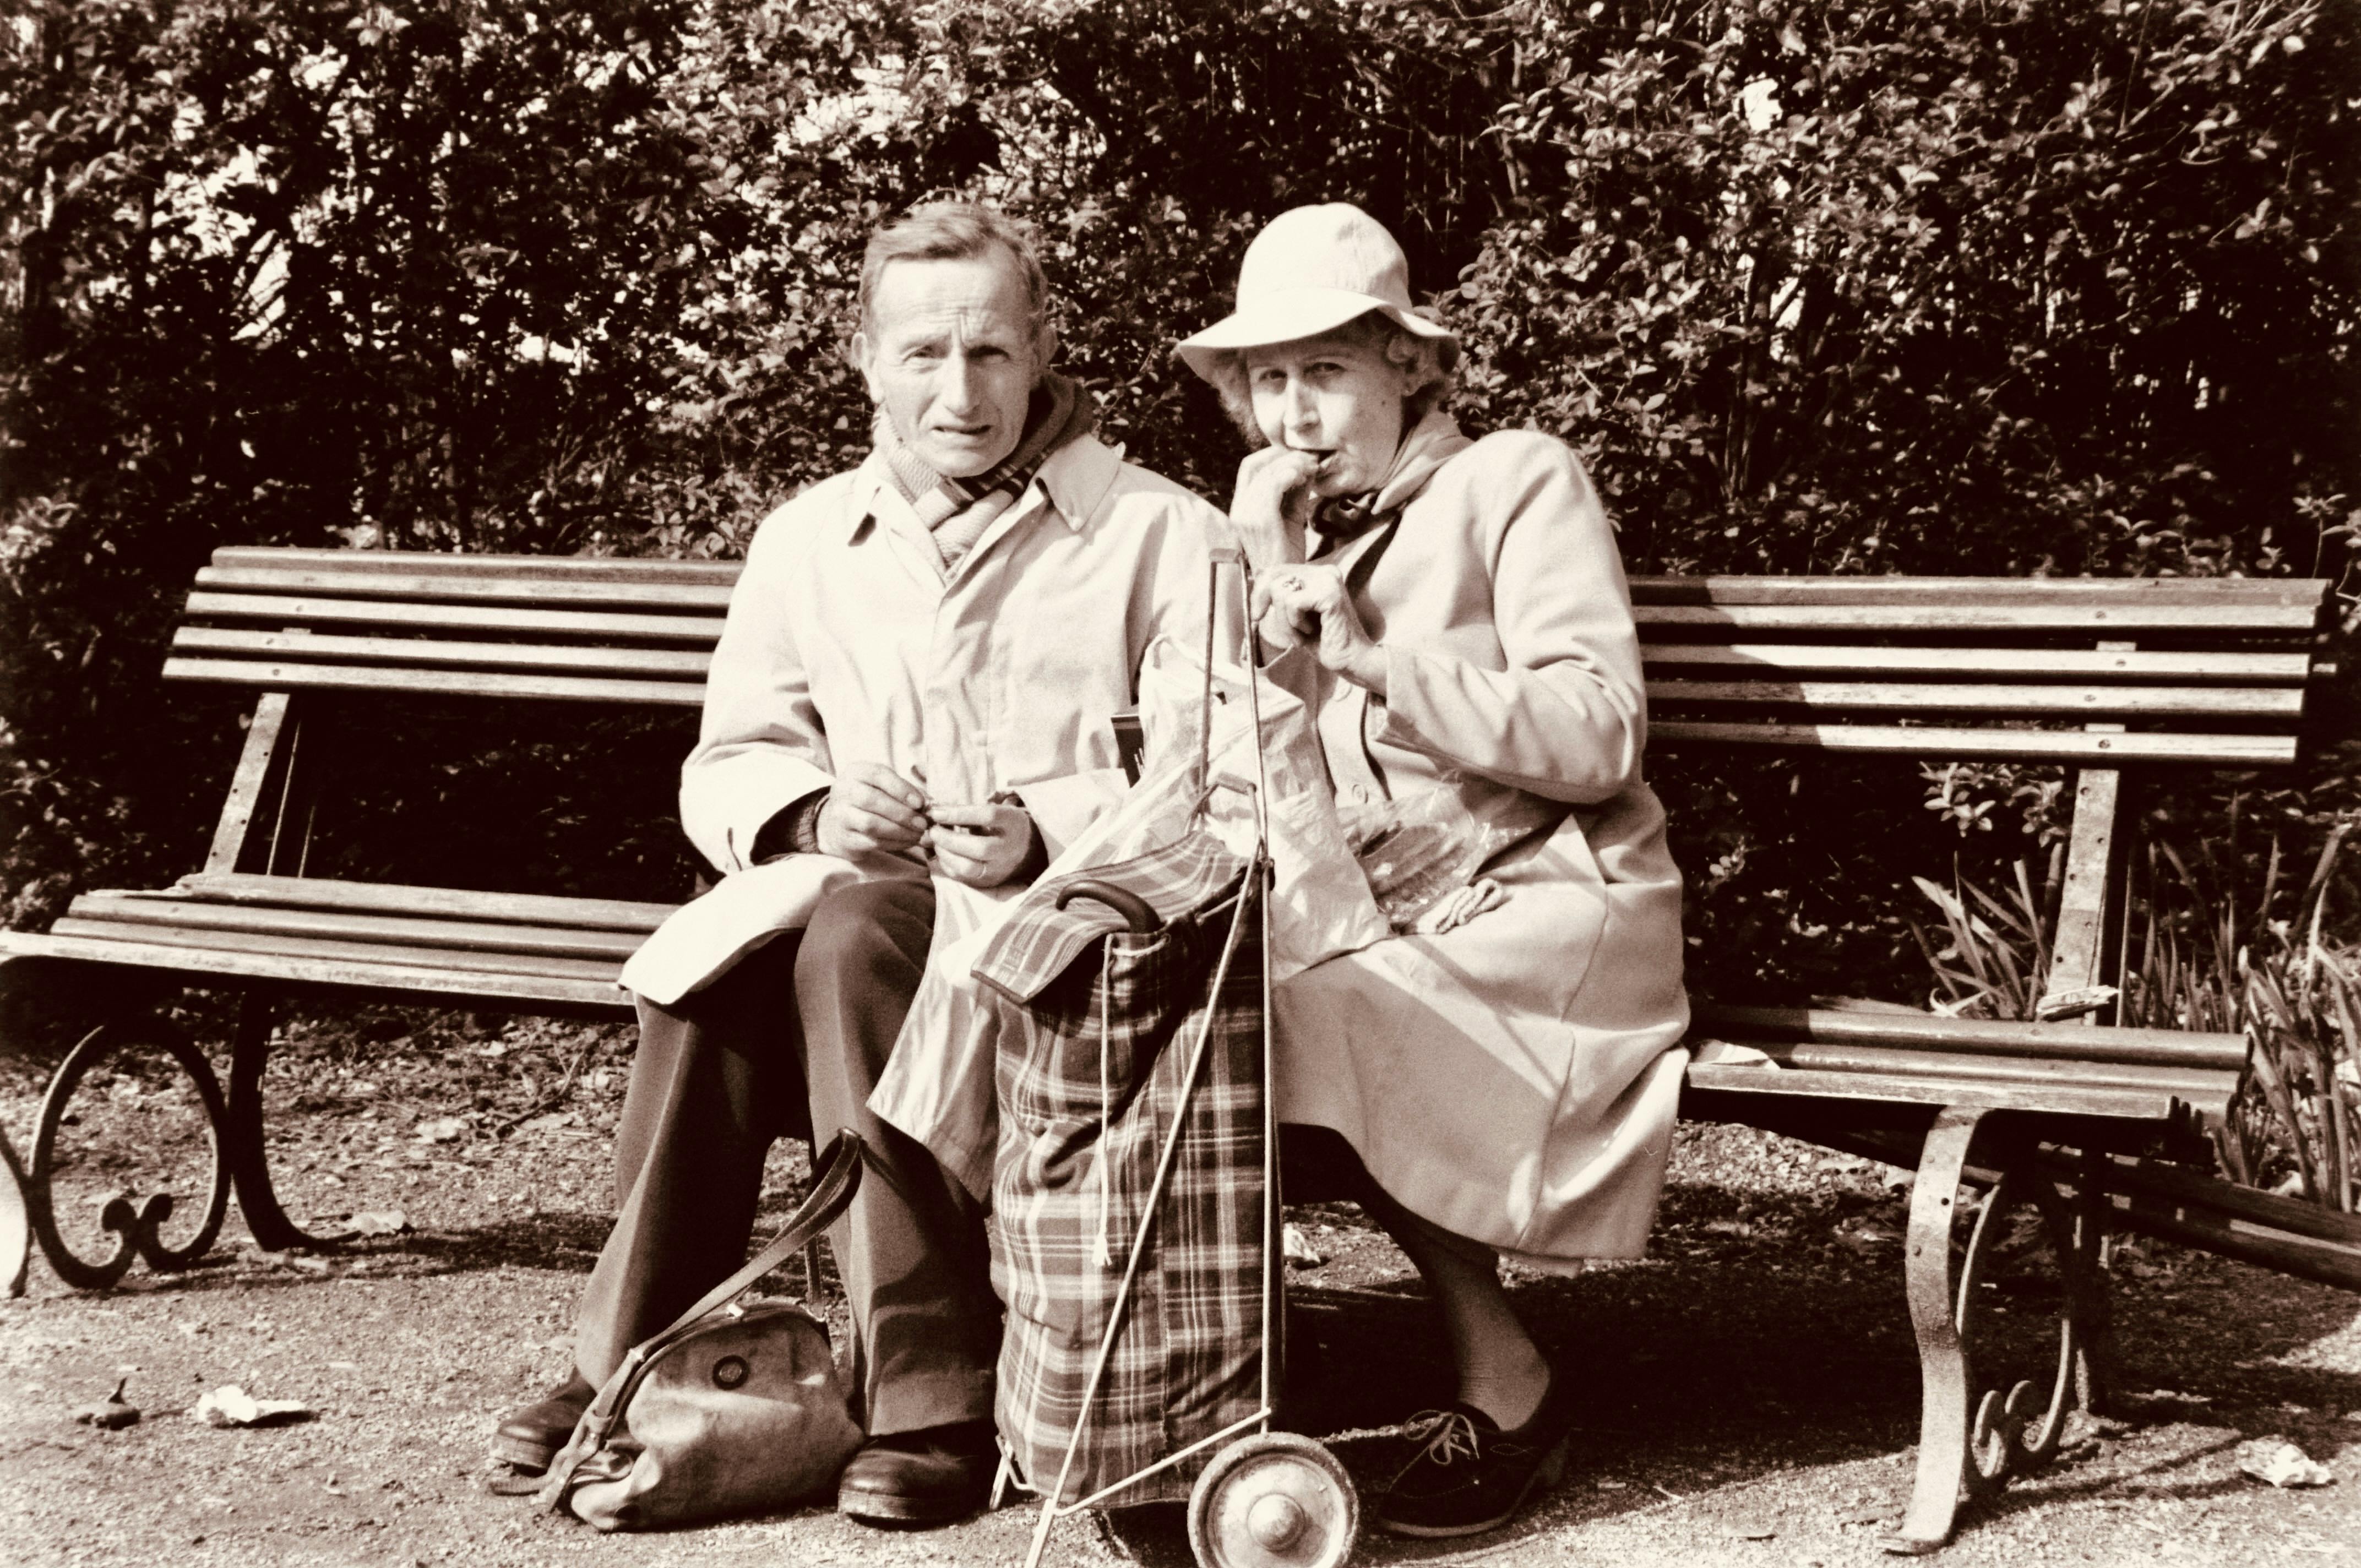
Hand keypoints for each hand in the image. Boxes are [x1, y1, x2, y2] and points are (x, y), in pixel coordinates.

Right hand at [816, 764, 929, 858]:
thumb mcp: (885, 787)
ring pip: (871, 824)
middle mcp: (844, 790)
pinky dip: (894, 843)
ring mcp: (840, 815)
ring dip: (900, 830)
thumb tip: (931, 804)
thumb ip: (907, 791)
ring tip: (917, 834)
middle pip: (873, 800)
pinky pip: (871, 842)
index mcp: (857, 772)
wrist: (838, 822)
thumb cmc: (871, 800)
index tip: (921, 803)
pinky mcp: (844, 838)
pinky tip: (908, 841)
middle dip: (903, 813)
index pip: (878, 775)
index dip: (902, 789)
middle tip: (923, 823)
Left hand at [925, 802, 1038, 887]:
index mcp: (1013, 823)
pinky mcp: (988, 882)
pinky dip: (947, 864)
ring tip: (935, 842)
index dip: (959, 813)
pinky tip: (942, 853)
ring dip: (945, 854)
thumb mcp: (996, 811)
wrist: (1026, 852)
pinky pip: (962, 877)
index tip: (937, 811)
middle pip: (979, 847)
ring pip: (969, 867)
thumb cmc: (1003, 826)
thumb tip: (937, 810)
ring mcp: (1000, 869)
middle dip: (949, 839)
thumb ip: (970, 810)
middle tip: (932, 830)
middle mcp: (1009, 848)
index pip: (988, 816)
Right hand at [1227, 447, 1321, 574]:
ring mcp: (1245, 516)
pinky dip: (1288, 476)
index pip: (1250, 468)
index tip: (1297, 456)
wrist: (1285, 583)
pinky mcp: (1258, 521)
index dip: (1273, 455)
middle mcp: (1238, 509)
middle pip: (1256, 466)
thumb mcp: (1292, 515)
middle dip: (1285, 457)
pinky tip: (1303, 477)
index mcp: (1241, 507)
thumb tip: (1308, 465)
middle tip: (1309, 460)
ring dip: (1291, 466)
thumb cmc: (1288, 552)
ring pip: (1265, 474)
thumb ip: (1296, 491)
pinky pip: (1271, 487)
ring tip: (1311, 469)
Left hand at [1251, 566, 1387, 693]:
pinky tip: (1311, 632)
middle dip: (1264, 601)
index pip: (1278, 569)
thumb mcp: (1295, 616)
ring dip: (1285, 620)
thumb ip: (1281, 596)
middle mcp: (1325, 572)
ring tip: (1302, 633)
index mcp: (1318, 574)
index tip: (1256, 613)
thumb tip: (1257, 576)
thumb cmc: (1324, 642)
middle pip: (1275, 574)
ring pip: (1281, 590)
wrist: (1351, 661)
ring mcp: (1328, 580)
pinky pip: (1292, 603)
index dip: (1260, 590)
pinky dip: (1294, 624)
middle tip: (1266, 621)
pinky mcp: (1329, 593)